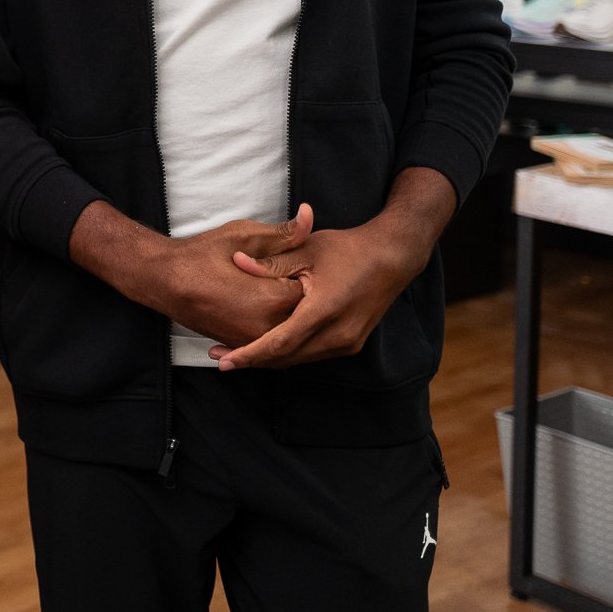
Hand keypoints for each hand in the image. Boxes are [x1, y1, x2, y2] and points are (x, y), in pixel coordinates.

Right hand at [149, 208, 311, 346]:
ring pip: (286, 325)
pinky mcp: (241, 346)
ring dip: (283, 308)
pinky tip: (253, 304)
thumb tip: (309, 215)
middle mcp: (266, 327)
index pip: (309, 286)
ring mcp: (253, 340)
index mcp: (272, 299)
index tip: (286, 260)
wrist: (165, 280)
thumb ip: (283, 233)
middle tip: (273, 273)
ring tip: (260, 287)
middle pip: (300, 310)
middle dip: (293, 291)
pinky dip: (268, 322)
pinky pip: (268, 337)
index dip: (299, 270)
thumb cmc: (202, 255)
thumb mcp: (245, 235)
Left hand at [210, 216, 423, 369]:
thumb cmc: (347, 249)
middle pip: (286, 358)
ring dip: (270, 358)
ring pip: (299, 359)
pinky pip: (312, 354)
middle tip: (220, 356)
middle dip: (253, 359)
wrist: (392, 256)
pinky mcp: (351, 344)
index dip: (249, 354)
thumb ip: (270, 263)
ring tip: (238, 353)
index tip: (223, 362)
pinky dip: (289, 352)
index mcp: (323, 311)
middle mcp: (337, 335)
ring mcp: (347, 343)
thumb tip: (235, 261)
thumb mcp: (305, 250)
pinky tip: (269, 345)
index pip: (278, 343)